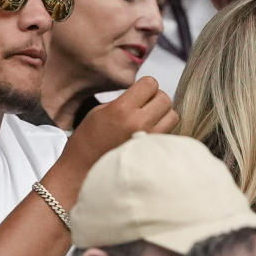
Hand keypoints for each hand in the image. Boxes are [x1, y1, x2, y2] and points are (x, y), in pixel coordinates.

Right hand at [61, 76, 177, 172]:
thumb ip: (124, 101)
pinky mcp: (152, 152)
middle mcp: (138, 123)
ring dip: (162, 115)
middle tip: (144, 106)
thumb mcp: (99, 112)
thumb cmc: (87, 142)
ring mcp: (148, 139)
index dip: (146, 86)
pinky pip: (169, 133)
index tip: (140, 93)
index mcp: (122, 109)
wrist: (83, 171)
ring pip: (172, 116)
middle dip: (156, 98)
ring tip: (148, 121)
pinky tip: (147, 134)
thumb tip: (142, 96)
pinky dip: (162, 130)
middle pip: (165, 98)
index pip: (150, 84)